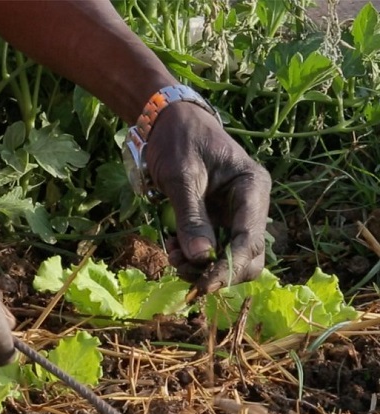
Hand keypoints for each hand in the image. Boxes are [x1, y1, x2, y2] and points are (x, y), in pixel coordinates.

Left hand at [146, 103, 270, 292]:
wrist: (167, 123)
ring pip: (229, 259)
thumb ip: (191, 217)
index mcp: (252, 187)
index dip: (229, 268)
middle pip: (248, 257)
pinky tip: (172, 245)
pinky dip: (193, 256)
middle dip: (216, 271)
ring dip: (200, 266)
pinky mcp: (218, 222)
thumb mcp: (182, 176)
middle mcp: (250, 205)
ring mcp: (235, 215)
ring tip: (171, 253)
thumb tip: (202, 259)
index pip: (249, 240)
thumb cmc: (178, 141)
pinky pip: (212, 250)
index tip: (204, 285)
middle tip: (180, 268)